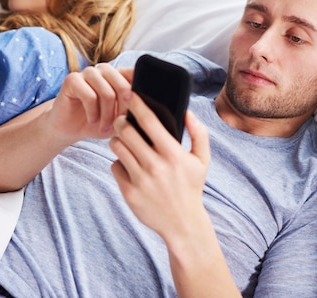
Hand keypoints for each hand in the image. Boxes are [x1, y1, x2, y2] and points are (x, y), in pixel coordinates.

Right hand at [46, 63, 133, 143]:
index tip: (139, 110)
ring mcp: (87, 73)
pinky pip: (89, 96)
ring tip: (104, 127)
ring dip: (107, 114)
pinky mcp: (72, 80)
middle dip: (122, 109)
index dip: (138, 91)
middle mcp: (103, 70)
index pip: (134, 74)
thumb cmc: (97, 122)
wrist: (70, 129)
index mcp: (117, 75)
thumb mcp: (120, 120)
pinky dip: (93, 113)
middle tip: (118, 125)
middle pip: (122, 84)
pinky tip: (92, 120)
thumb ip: (134, 111)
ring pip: (106, 92)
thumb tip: (149, 109)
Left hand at [110, 94, 209, 240]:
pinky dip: (119, 163)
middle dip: (121, 121)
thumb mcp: (202, 160)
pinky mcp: (128, 192)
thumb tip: (187, 111)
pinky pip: (114, 166)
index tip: (130, 93)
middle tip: (122, 120)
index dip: (137, 104)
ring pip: (117, 147)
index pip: (149, 121)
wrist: (182, 224)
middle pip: (126, 131)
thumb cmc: (191, 187)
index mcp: (173, 154)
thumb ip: (199, 133)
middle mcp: (155, 165)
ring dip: (117, 140)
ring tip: (124, 141)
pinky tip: (128, 164)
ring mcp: (140, 179)